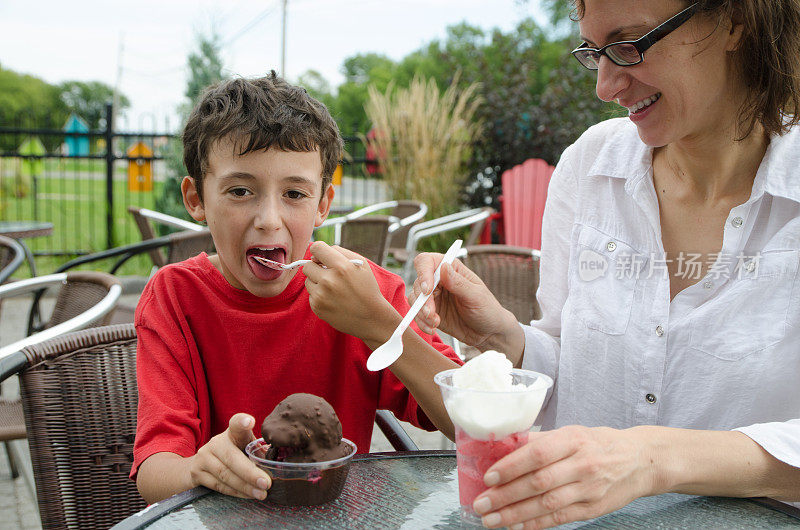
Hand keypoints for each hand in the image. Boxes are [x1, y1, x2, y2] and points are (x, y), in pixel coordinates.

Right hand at [187, 413, 271, 498]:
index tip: (249, 421)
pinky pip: (219, 486)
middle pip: (232, 458)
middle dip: (250, 473)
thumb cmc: (233, 454)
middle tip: (267, 483)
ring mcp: (204, 457)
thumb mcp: (244, 447)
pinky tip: (248, 495)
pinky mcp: (197, 473)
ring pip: (225, 475)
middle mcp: (216, 442)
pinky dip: (236, 492)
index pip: (236, 423)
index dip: (241, 422)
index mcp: (231, 433)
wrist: (200, 465)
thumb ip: (257, 451)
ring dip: (245, 487)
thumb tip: (280, 463)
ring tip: (261, 493)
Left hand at [305, 241, 399, 344]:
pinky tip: (333, 299)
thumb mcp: (361, 264)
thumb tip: (316, 253)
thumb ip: (339, 252)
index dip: (319, 251)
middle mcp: (329, 280)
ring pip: (307, 280)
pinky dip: (319, 295)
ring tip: (333, 288)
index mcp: (342, 266)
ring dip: (317, 282)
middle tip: (328, 274)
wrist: (371, 317)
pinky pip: (310, 294)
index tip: (323, 257)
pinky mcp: (317, 307)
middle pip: (307, 265)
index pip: (316, 248)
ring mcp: (321, 295)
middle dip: (316, 267)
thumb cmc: (366, 287)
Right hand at [409, 252, 516, 351]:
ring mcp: (434, 296)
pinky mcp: (431, 312)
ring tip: (435, 323)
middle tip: (431, 314)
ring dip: (421, 313)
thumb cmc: (487, 309)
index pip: (427, 261)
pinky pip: (417, 315)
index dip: (423, 273)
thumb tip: (443, 267)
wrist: (488, 333)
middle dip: (423, 301)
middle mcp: (439, 280)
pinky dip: (421, 323)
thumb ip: (458, 283)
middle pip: (418, 283)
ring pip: (415, 299)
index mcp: (451, 269)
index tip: (427, 290)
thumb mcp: (476, 296)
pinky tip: (432, 328)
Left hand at [472, 426, 655, 528]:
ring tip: (491, 519)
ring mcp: (589, 489)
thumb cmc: (598, 443)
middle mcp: (582, 464)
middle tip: (481, 503)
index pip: (537, 454)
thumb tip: (504, 446)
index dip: (511, 467)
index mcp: (573, 440)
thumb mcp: (571, 432)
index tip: (488, 477)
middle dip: (506, 495)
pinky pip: (560, 518)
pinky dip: (536, 524)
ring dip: (515, 514)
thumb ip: (540, 440)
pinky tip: (516, 527)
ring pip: (547, 504)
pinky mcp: (593, 509)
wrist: (639, 460)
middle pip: (539, 482)